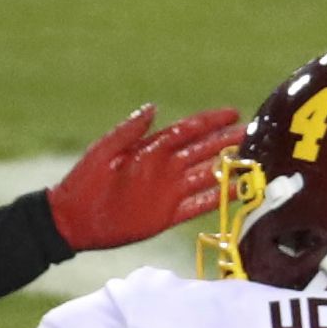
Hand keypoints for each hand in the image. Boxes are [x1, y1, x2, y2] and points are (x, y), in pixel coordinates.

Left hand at [47, 104, 248, 253]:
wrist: (71, 220)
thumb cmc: (83, 182)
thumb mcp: (103, 151)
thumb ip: (128, 131)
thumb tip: (153, 107)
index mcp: (151, 149)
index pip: (187, 131)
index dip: (210, 122)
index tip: (233, 113)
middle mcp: (165, 168)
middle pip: (204, 151)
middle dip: (228, 142)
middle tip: (253, 134)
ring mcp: (168, 192)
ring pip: (207, 177)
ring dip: (229, 169)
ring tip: (254, 161)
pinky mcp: (167, 215)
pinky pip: (199, 205)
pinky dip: (219, 198)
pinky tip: (239, 191)